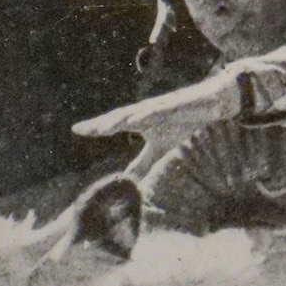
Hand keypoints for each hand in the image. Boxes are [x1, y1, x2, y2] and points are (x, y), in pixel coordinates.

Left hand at [74, 72, 243, 175]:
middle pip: (118, 117)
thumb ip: (143, 163)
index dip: (95, 127)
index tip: (76, 130)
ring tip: (102, 127)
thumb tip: (127, 181)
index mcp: (140, 121)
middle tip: (79, 128)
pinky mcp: (174, 106)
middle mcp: (145, 112)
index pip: (113, 125)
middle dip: (99, 123)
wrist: (210, 104)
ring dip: (118, 119)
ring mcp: (159, 107)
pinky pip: (159, 111)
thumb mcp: (160, 149)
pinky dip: (146, 114)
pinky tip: (136, 119)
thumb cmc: (183, 124)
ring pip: (135, 113)